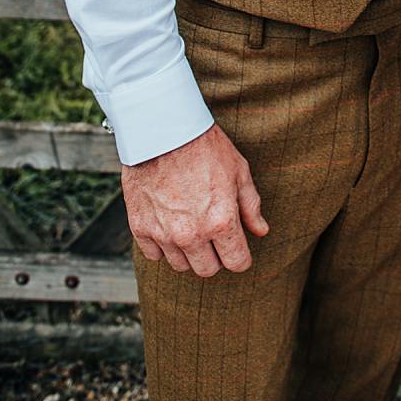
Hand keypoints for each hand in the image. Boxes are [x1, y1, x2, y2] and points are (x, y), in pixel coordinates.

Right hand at [121, 123, 268, 277]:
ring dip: (189, 252)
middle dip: (215, 256)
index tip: (238, 249)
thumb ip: (250, 206)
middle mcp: (191, 235)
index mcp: (221, 222)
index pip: (236, 263)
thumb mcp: (239, 171)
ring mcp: (163, 234)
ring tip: (191, 226)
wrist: (164, 131)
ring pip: (180, 265)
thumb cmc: (205, 147)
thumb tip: (261, 231)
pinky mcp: (140, 228)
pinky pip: (154, 254)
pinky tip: (169, 224)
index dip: (241, 257)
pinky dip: (162, 245)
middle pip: (207, 270)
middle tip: (214, 235)